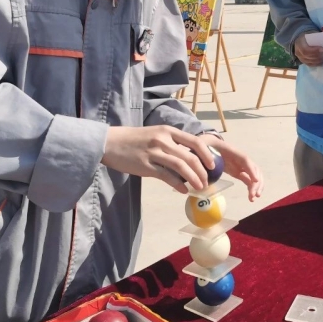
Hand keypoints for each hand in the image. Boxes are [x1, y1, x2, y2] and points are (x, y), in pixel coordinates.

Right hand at [101, 126, 215, 192]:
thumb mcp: (155, 135)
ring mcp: (154, 152)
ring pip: (181, 166)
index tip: (212, 165)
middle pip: (190, 156)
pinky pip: (166, 176)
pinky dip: (177, 184)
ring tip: (199, 187)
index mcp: (168, 131)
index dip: (206, 154)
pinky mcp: (145, 165)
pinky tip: (183, 190)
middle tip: (206, 181)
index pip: (194, 141)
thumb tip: (190, 159)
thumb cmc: (134, 140)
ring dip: (193, 179)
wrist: (110, 142)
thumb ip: (172, 144)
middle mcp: (163, 140)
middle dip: (202, 171)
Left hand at [201, 135, 263, 201]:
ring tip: (252, 199)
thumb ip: (204, 156)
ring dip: (256, 186)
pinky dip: (251, 187)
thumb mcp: (202, 148)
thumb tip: (208, 169)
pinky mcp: (238, 171)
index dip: (251, 169)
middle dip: (256, 182)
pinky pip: (248, 179)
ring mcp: (240, 165)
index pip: (245, 159)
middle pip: (254, 168)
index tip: (255, 180)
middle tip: (254, 195)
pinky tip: (250, 197)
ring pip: (254, 175)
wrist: (207, 144)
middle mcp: (239, 158)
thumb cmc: (205, 145)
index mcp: (231, 151)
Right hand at [294, 33, 322, 65]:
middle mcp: (298, 52)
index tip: (322, 48)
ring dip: (320, 59)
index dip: (314, 51)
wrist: (303, 41)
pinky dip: (318, 62)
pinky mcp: (305, 63)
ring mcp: (301, 59)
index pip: (305, 50)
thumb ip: (317, 38)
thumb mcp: (311, 34)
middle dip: (319, 55)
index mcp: (299, 43)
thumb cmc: (309, 37)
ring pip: (311, 62)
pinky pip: (312, 65)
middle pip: (309, 57)